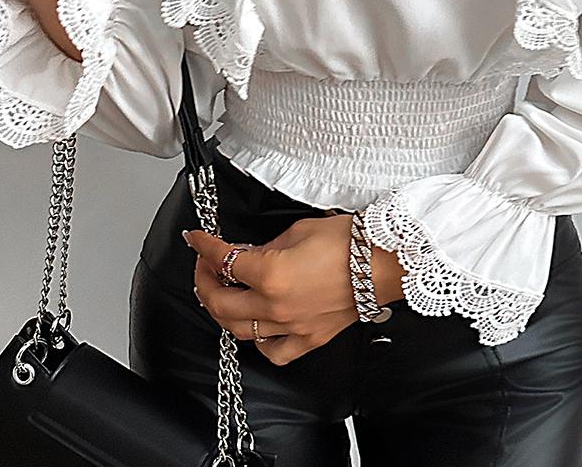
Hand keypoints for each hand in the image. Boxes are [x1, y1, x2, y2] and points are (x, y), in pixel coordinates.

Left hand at [184, 215, 405, 365]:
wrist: (384, 262)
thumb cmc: (350, 242)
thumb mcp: (297, 230)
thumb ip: (265, 246)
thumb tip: (245, 253)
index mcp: (271, 274)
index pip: (223, 260)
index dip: (204, 246)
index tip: (196, 239)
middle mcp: (276, 307)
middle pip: (220, 301)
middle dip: (204, 279)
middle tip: (204, 264)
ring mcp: (291, 327)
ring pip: (238, 330)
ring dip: (222, 309)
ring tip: (221, 292)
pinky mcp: (309, 339)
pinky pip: (272, 350)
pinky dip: (256, 340)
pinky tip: (254, 324)